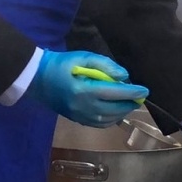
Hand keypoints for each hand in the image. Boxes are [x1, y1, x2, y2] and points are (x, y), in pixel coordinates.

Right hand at [27, 50, 149, 126]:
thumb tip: (124, 76)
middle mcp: (82, 106)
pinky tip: (116, 112)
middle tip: (139, 97)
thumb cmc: (60, 64)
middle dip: (129, 104)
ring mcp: (79, 115)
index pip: (114, 93)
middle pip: (113, 109)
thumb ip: (105, 65)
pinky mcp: (76, 119)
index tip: (145, 90)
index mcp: (83, 90)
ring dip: (121, 113)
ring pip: (107, 120)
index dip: (132, 92)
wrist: (36, 78)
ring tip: (129, 103)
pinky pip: (98, 124)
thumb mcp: (82, 56)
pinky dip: (111, 119)